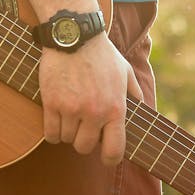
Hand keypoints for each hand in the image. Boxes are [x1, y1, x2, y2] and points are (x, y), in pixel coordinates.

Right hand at [39, 33, 142, 165]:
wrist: (75, 35)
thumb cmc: (101, 53)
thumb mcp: (125, 71)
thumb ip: (135, 93)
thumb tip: (144, 109)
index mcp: (115, 108)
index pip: (114, 150)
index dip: (109, 159)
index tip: (105, 157)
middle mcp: (94, 113)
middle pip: (84, 147)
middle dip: (83, 142)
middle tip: (82, 129)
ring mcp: (72, 109)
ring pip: (66, 139)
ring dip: (66, 132)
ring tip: (69, 117)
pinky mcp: (52, 103)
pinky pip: (49, 132)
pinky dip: (51, 131)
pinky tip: (55, 120)